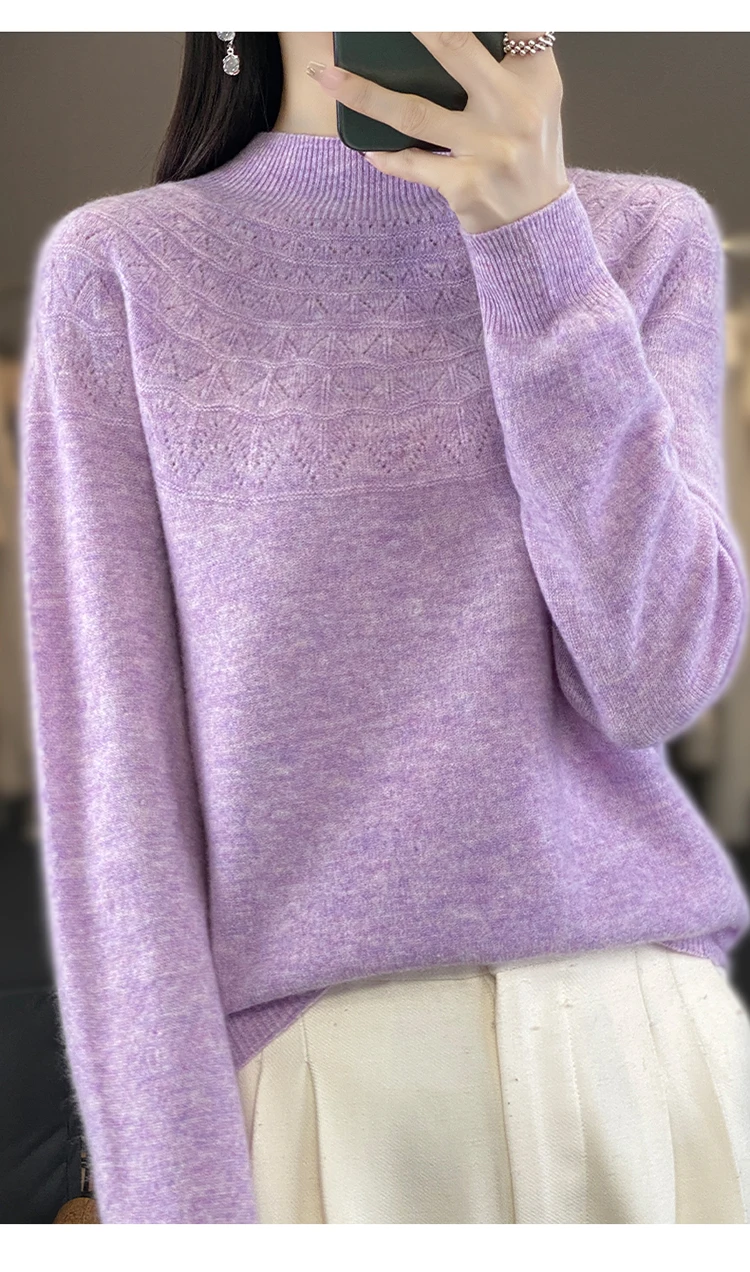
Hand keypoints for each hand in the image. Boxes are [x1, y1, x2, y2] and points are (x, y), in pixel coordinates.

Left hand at [308, 32, 569, 234]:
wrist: (536, 222)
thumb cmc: (526, 151)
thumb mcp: (534, 97)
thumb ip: (504, 59)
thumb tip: (442, 32)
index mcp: (534, 76)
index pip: (511, 22)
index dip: (470, 8)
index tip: (431, 7)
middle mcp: (513, 108)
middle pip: (454, 47)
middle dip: (414, 24)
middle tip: (376, 12)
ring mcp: (488, 148)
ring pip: (414, 112)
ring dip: (363, 94)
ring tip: (326, 75)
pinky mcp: (465, 184)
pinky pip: (412, 163)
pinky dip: (385, 156)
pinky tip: (365, 147)